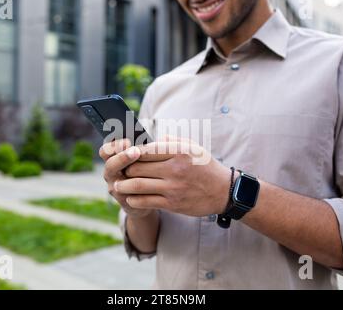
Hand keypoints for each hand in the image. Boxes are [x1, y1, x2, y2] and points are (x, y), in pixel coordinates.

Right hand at [99, 139, 153, 218]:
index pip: (106, 150)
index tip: (128, 141)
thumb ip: (146, 149)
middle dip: (122, 157)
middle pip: (110, 164)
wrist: (148, 196)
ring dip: (130, 176)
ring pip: (118, 183)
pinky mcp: (126, 202)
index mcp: (113, 159)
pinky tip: (152, 187)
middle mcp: (111, 174)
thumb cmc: (146, 170)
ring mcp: (117, 189)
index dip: (114, 145)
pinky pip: (130, 198)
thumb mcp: (144, 157)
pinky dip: (139, 192)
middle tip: (135, 152)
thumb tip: (162, 138)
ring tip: (144, 170)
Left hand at [116, 138, 231, 216]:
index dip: (131, 152)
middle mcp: (175, 168)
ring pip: (137, 185)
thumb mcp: (194, 147)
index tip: (125, 154)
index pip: (145, 149)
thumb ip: (172, 141)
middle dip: (125, 168)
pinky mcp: (173, 203)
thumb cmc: (206, 166)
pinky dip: (133, 199)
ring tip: (118, 184)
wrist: (223, 191)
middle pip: (137, 167)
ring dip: (123, 185)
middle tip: (119, 170)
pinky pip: (146, 201)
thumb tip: (153, 140)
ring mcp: (173, 187)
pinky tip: (130, 197)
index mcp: (179, 151)